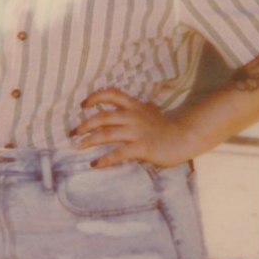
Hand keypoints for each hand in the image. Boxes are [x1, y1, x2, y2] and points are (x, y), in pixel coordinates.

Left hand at [73, 89, 193, 168]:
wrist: (184, 138)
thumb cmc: (167, 127)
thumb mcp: (152, 112)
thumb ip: (141, 108)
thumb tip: (138, 104)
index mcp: (135, 106)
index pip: (112, 94)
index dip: (96, 97)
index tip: (83, 104)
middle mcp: (133, 116)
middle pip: (103, 116)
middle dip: (85, 124)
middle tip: (73, 132)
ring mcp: (137, 132)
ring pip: (107, 134)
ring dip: (89, 140)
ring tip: (78, 146)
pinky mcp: (141, 147)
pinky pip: (118, 153)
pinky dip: (104, 159)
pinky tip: (95, 164)